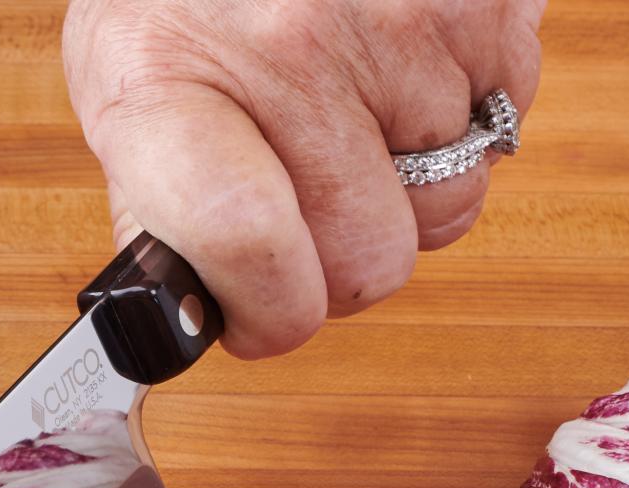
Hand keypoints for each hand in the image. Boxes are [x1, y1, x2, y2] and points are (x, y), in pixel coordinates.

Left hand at [63, 0, 544, 356]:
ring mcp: (395, 23)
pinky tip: (401, 62)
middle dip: (347, 258)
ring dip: (410, 183)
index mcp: (171, 82)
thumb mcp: (126, 81)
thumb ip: (159, 210)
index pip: (245, 244)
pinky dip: (463, 114)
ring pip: (446, 208)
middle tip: (314, 196)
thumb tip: (193, 314)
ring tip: (355, 104)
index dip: (272, 312)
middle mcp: (287, 49)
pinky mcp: (485, 0)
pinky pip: (502, 128)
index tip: (268, 315)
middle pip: (368, 260)